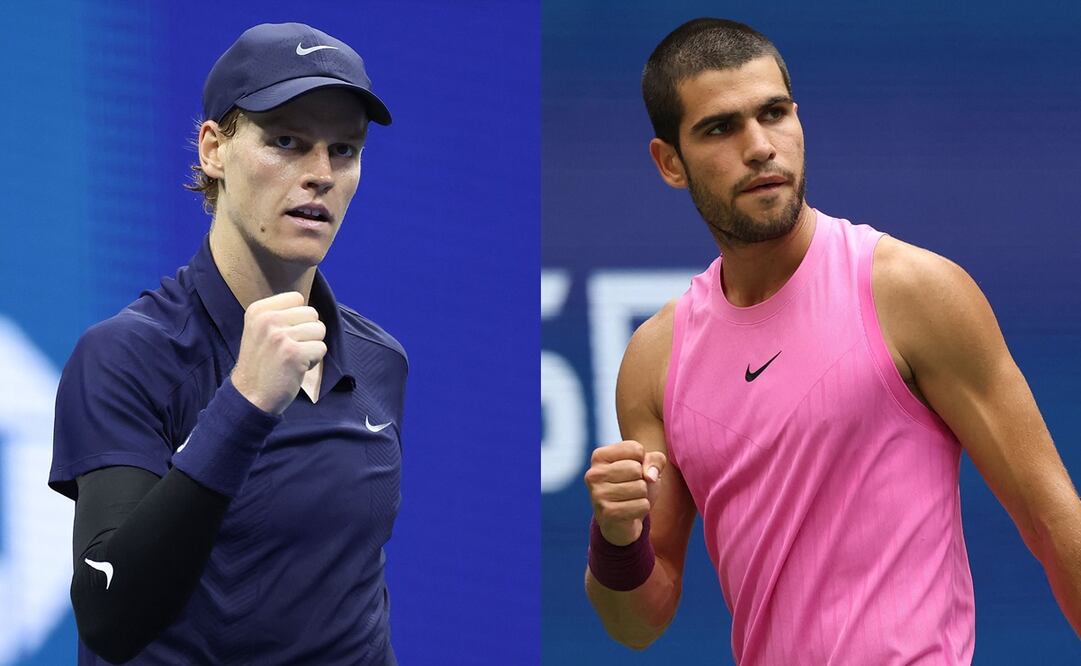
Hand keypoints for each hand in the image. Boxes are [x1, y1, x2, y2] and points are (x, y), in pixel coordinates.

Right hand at [230, 292, 325, 413]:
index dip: (298, 317)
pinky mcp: (294, 353)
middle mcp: (268, 319)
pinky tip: (297, 367)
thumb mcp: (260, 330)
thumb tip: (310, 307)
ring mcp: (281, 336)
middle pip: (312, 313)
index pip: (297, 297)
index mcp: (258, 310)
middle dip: (308, 332)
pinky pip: (322, 348)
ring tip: (293, 357)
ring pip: (320, 330)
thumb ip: (281, 314)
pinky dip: (314, 360)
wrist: (250, 396)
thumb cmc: (261, 363)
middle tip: (289, 349)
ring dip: (312, 346)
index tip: (284, 334)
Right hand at [584, 440, 666, 545]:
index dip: (643, 461)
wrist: (622, 522)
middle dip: (642, 480)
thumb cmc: (633, 486)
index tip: (632, 471)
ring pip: (640, 487)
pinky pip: (642, 505)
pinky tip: (630, 511)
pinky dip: (643, 509)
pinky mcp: (607, 513)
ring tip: (630, 499)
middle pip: (636, 468)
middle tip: (631, 488)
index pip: (635, 449)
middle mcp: (594, 474)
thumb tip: (650, 476)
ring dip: (642, 495)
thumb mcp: (647, 466)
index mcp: (599, 456)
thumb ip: (656, 459)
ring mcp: (598, 494)